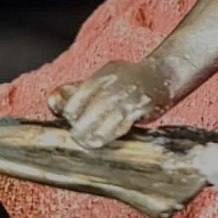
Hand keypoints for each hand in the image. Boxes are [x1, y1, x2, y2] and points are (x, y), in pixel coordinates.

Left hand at [49, 59, 171, 149]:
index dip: (71, 112)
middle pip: (90, 108)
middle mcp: (114, 83)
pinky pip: (123, 122)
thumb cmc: (130, 80)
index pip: (78, 95)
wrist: (165, 74)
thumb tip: (51, 102)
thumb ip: (79, 90)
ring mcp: (129, 94)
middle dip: (81, 125)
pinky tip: (106, 139)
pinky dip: (113, 132)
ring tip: (88, 142)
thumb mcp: (104, 78)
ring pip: (105, 117)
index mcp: (103, 75)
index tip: (71, 122)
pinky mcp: (142, 106)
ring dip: (95, 133)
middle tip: (77, 137)